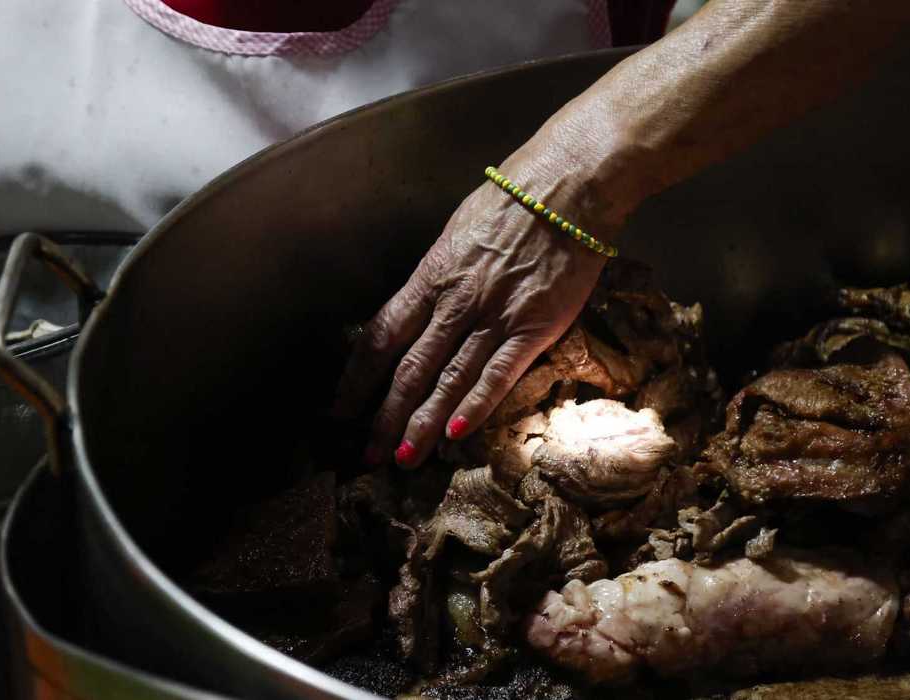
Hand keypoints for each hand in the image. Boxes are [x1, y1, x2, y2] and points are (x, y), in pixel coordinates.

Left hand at [334, 155, 617, 467]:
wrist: (568, 185)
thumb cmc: (515, 201)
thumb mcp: (459, 234)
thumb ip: (440, 276)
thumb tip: (421, 309)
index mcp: (431, 276)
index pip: (381, 335)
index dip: (358, 377)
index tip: (341, 408)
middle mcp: (454, 301)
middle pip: (408, 368)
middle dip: (384, 416)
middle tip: (366, 454)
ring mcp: (494, 316)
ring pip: (448, 379)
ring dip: (423, 424)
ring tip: (403, 460)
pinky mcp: (533, 327)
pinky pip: (498, 373)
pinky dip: (475, 405)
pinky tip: (456, 435)